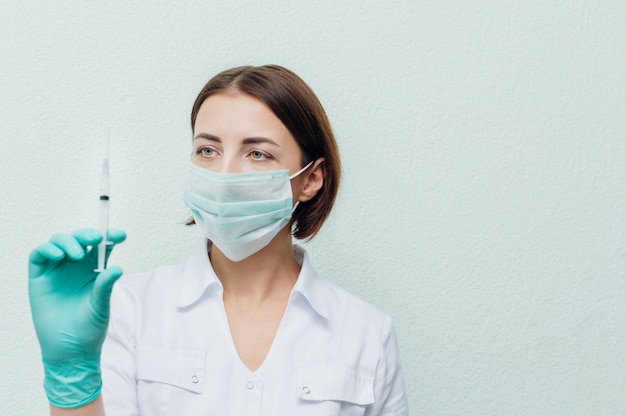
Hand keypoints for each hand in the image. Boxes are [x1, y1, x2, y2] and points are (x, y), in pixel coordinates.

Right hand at [29, 228, 125, 407]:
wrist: (70, 350)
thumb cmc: (89, 328)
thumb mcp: (101, 305)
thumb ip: (105, 285)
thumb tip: (118, 268)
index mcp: (95, 270)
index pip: (102, 246)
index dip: (110, 237)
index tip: (120, 235)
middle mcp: (76, 267)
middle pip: (80, 239)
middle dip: (87, 234)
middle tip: (96, 239)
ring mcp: (57, 270)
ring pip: (59, 242)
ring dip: (68, 240)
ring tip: (77, 254)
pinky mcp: (39, 277)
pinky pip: (38, 255)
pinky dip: (47, 249)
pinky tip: (59, 254)